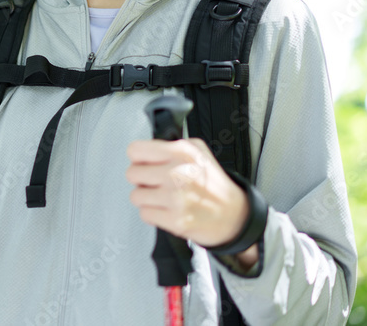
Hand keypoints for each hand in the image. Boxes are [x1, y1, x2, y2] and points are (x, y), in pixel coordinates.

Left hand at [125, 138, 250, 250]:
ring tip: (162, 198)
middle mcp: (178, 173)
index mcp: (182, 152)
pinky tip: (166, 210)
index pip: (135, 150)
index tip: (145, 164)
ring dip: (147, 198)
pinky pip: (145, 214)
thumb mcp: (198, 151)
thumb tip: (146, 150)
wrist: (234, 215)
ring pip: (136, 195)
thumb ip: (171, 145)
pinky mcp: (176, 220)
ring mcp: (176, 198)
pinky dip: (153, 214)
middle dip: (142, 179)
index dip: (138, 158)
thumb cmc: (213, 184)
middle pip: (132, 173)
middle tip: (156, 183)